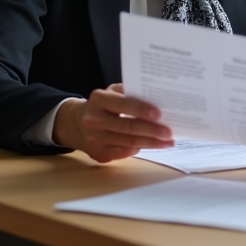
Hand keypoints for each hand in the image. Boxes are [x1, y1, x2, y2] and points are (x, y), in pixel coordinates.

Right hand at [52, 83, 173, 162]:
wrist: (75, 123)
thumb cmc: (102, 106)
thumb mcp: (111, 92)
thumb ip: (129, 93)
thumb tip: (156, 98)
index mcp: (99, 99)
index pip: (123, 104)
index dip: (141, 109)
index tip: (159, 114)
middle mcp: (93, 119)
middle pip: (127, 127)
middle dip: (151, 130)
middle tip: (169, 132)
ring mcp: (94, 139)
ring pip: (128, 143)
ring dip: (151, 143)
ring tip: (167, 142)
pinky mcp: (97, 154)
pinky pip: (123, 153)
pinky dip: (140, 149)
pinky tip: (153, 146)